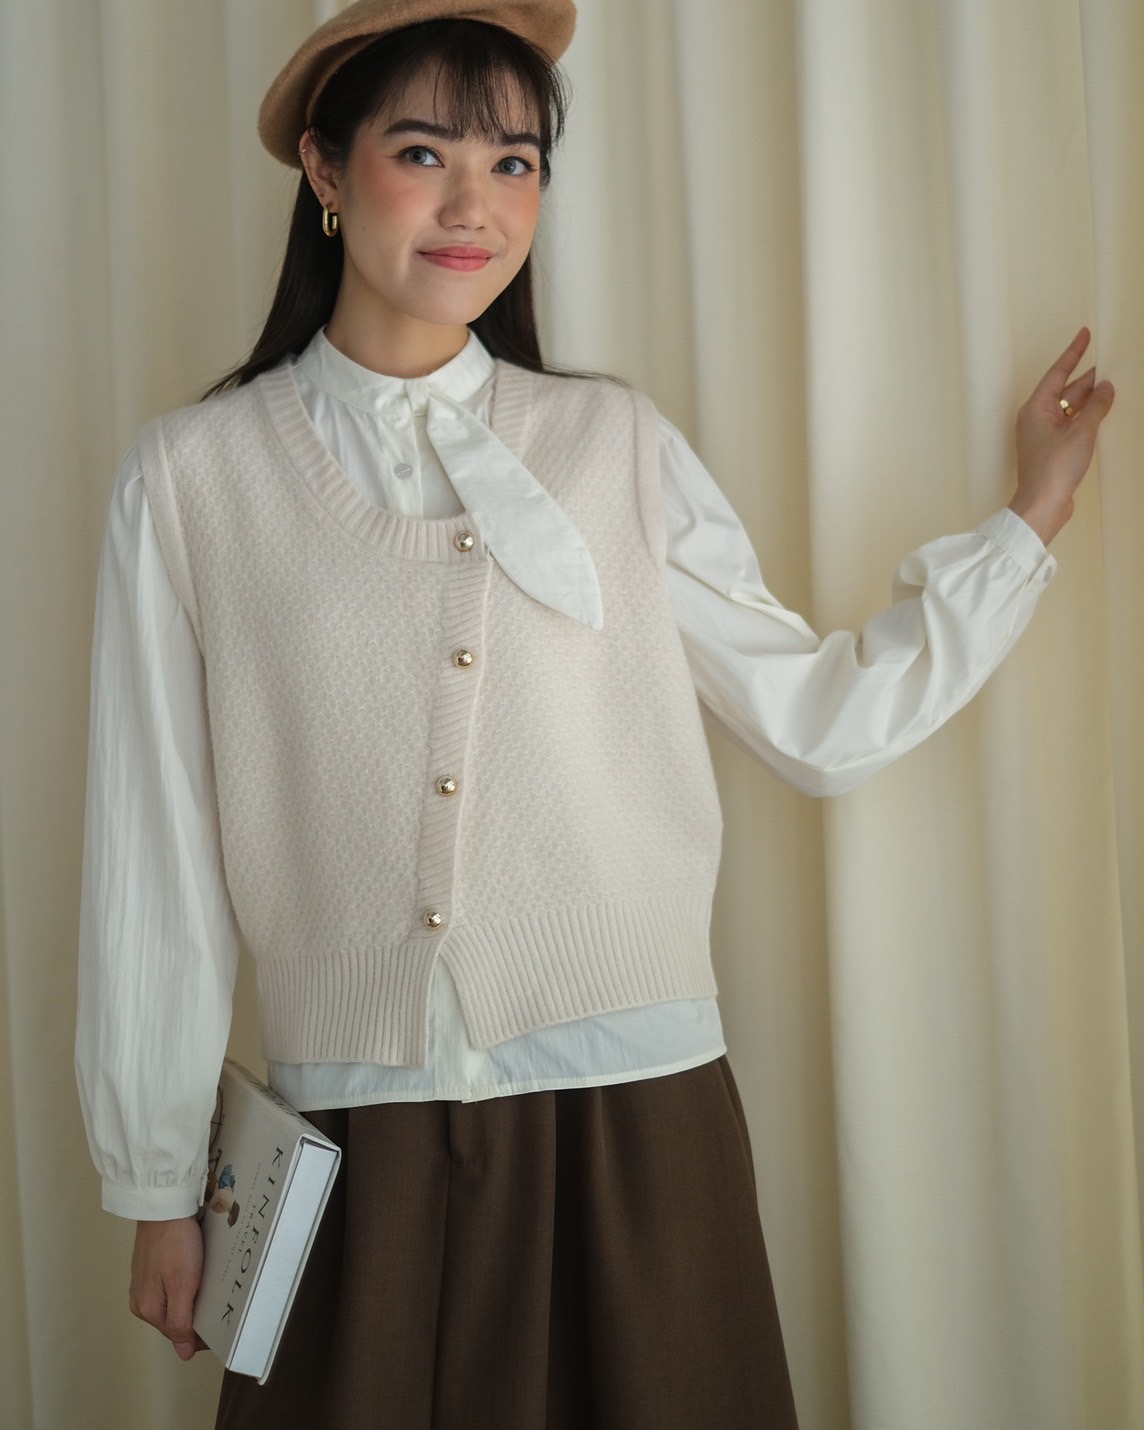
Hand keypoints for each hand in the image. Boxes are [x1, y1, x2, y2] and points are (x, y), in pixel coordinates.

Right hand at [129, 1216, 207, 1359]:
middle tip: (218, 1307)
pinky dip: (184, 1287)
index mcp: (146, 1310)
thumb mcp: (183, 1285)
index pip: (177, 1334)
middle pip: (173, 1320)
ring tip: (210, 1291)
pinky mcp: (149, 1267)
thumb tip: (182, 1355)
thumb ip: (181, 1321)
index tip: (220, 1326)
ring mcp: (143, 1283)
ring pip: (172, 1303)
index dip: (199, 1335)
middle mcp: (140, 1300)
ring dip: (190, 1302)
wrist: (163, 1206)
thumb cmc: (176, 1245)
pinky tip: (197, 1276)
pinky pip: (169, 1287)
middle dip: (194, 1318)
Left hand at [1009, 327, 1114, 544]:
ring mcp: (1043, 435)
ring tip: (1111, 385)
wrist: (1042, 506)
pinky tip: (1102, 413)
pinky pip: (1071, 424)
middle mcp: (1036, 419)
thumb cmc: (1053, 470)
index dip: (1073, 353)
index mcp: (1036, 408)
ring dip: (1090, 399)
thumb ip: (1096, 406)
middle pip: (1065, 390)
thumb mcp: (1081, 432)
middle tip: (1109, 364)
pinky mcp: (1052, 449)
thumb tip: (1106, 388)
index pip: (1058, 373)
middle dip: (1088, 378)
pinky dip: (1086, 417)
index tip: (1084, 334)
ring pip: (1070, 408)